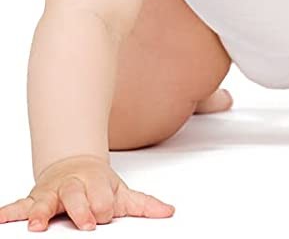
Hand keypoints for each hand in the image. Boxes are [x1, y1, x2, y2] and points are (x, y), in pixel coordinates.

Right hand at [0, 154, 172, 229]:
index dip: (102, 205)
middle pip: (74, 197)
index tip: (104, 215)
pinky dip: (8, 213)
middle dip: (80, 209)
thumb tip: (168, 212)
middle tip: (85, 222)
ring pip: (44, 202)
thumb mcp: (122, 193)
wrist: (75, 166)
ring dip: (39, 213)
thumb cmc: (97, 186)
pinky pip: (17, 206)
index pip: (100, 196)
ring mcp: (50, 194)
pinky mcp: (32, 201)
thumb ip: (143, 205)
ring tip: (35, 225)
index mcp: (94, 183)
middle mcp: (70, 186)